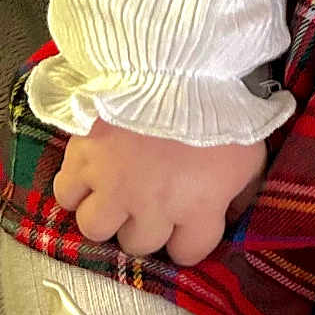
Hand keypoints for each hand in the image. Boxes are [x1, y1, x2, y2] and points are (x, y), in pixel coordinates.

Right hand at [51, 119, 268, 267]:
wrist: (176, 61)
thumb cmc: (220, 104)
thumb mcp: (250, 150)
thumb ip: (242, 190)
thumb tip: (233, 213)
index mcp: (198, 209)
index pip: (187, 253)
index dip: (188, 239)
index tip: (187, 222)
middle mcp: (151, 208)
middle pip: (138, 244)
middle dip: (145, 225)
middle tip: (150, 200)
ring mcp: (111, 186)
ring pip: (96, 228)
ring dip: (106, 214)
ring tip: (116, 193)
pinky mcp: (82, 159)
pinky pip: (65, 195)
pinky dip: (75, 189)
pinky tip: (89, 176)